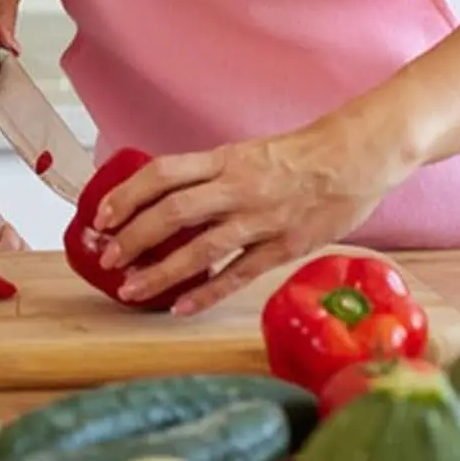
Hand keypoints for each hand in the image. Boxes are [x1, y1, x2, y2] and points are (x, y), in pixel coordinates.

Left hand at [91, 116, 407, 315]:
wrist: (357, 155)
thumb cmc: (303, 153)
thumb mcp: (250, 153)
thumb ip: (216, 176)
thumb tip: (173, 198)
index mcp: (226, 158)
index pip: (163, 172)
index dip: (127, 193)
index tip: (102, 214)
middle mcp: (238, 186)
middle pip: (172, 211)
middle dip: (133, 236)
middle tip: (107, 257)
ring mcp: (261, 219)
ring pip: (200, 248)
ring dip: (160, 272)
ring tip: (131, 290)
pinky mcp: (284, 247)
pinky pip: (239, 273)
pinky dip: (207, 292)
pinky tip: (181, 307)